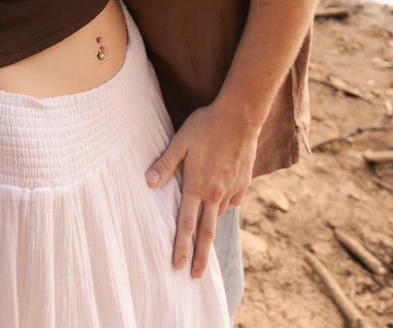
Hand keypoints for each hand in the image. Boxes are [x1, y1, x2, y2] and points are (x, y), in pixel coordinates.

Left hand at [145, 103, 256, 277]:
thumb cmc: (206, 125)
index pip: (187, 224)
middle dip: (201, 257)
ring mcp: (232, 189)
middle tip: (196, 277)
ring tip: (205, 241)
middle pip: (207, 233)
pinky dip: (224, 207)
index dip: (181, 247)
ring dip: (211, 229)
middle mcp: (216, 193)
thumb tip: (148, 182)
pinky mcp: (244, 183)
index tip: (178, 266)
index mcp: (197, 186)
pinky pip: (232, 202)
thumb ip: (165, 164)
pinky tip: (219, 203)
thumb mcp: (180, 141)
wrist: (240, 116)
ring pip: (219, 216)